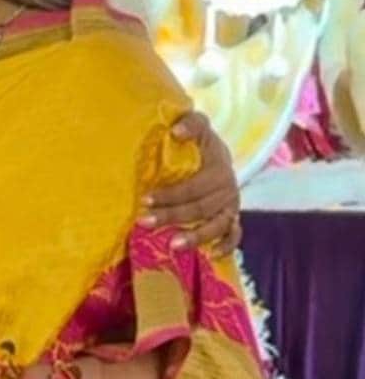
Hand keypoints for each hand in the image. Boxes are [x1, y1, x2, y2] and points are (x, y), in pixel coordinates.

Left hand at [142, 111, 239, 252]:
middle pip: (200, 208)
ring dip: (195, 237)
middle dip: (172, 216)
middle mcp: (228, 190)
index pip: (194, 187)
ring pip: (217, 225)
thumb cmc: (199, 141)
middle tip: (144, 222)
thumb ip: (189, 123)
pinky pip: (234, 235)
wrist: (216, 152)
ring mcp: (231, 206)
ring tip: (172, 246)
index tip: (145, 199)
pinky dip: (226, 246)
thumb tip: (176, 132)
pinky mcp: (231, 217)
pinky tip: (211, 255)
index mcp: (219, 168)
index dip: (170, 195)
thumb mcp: (196, 125)